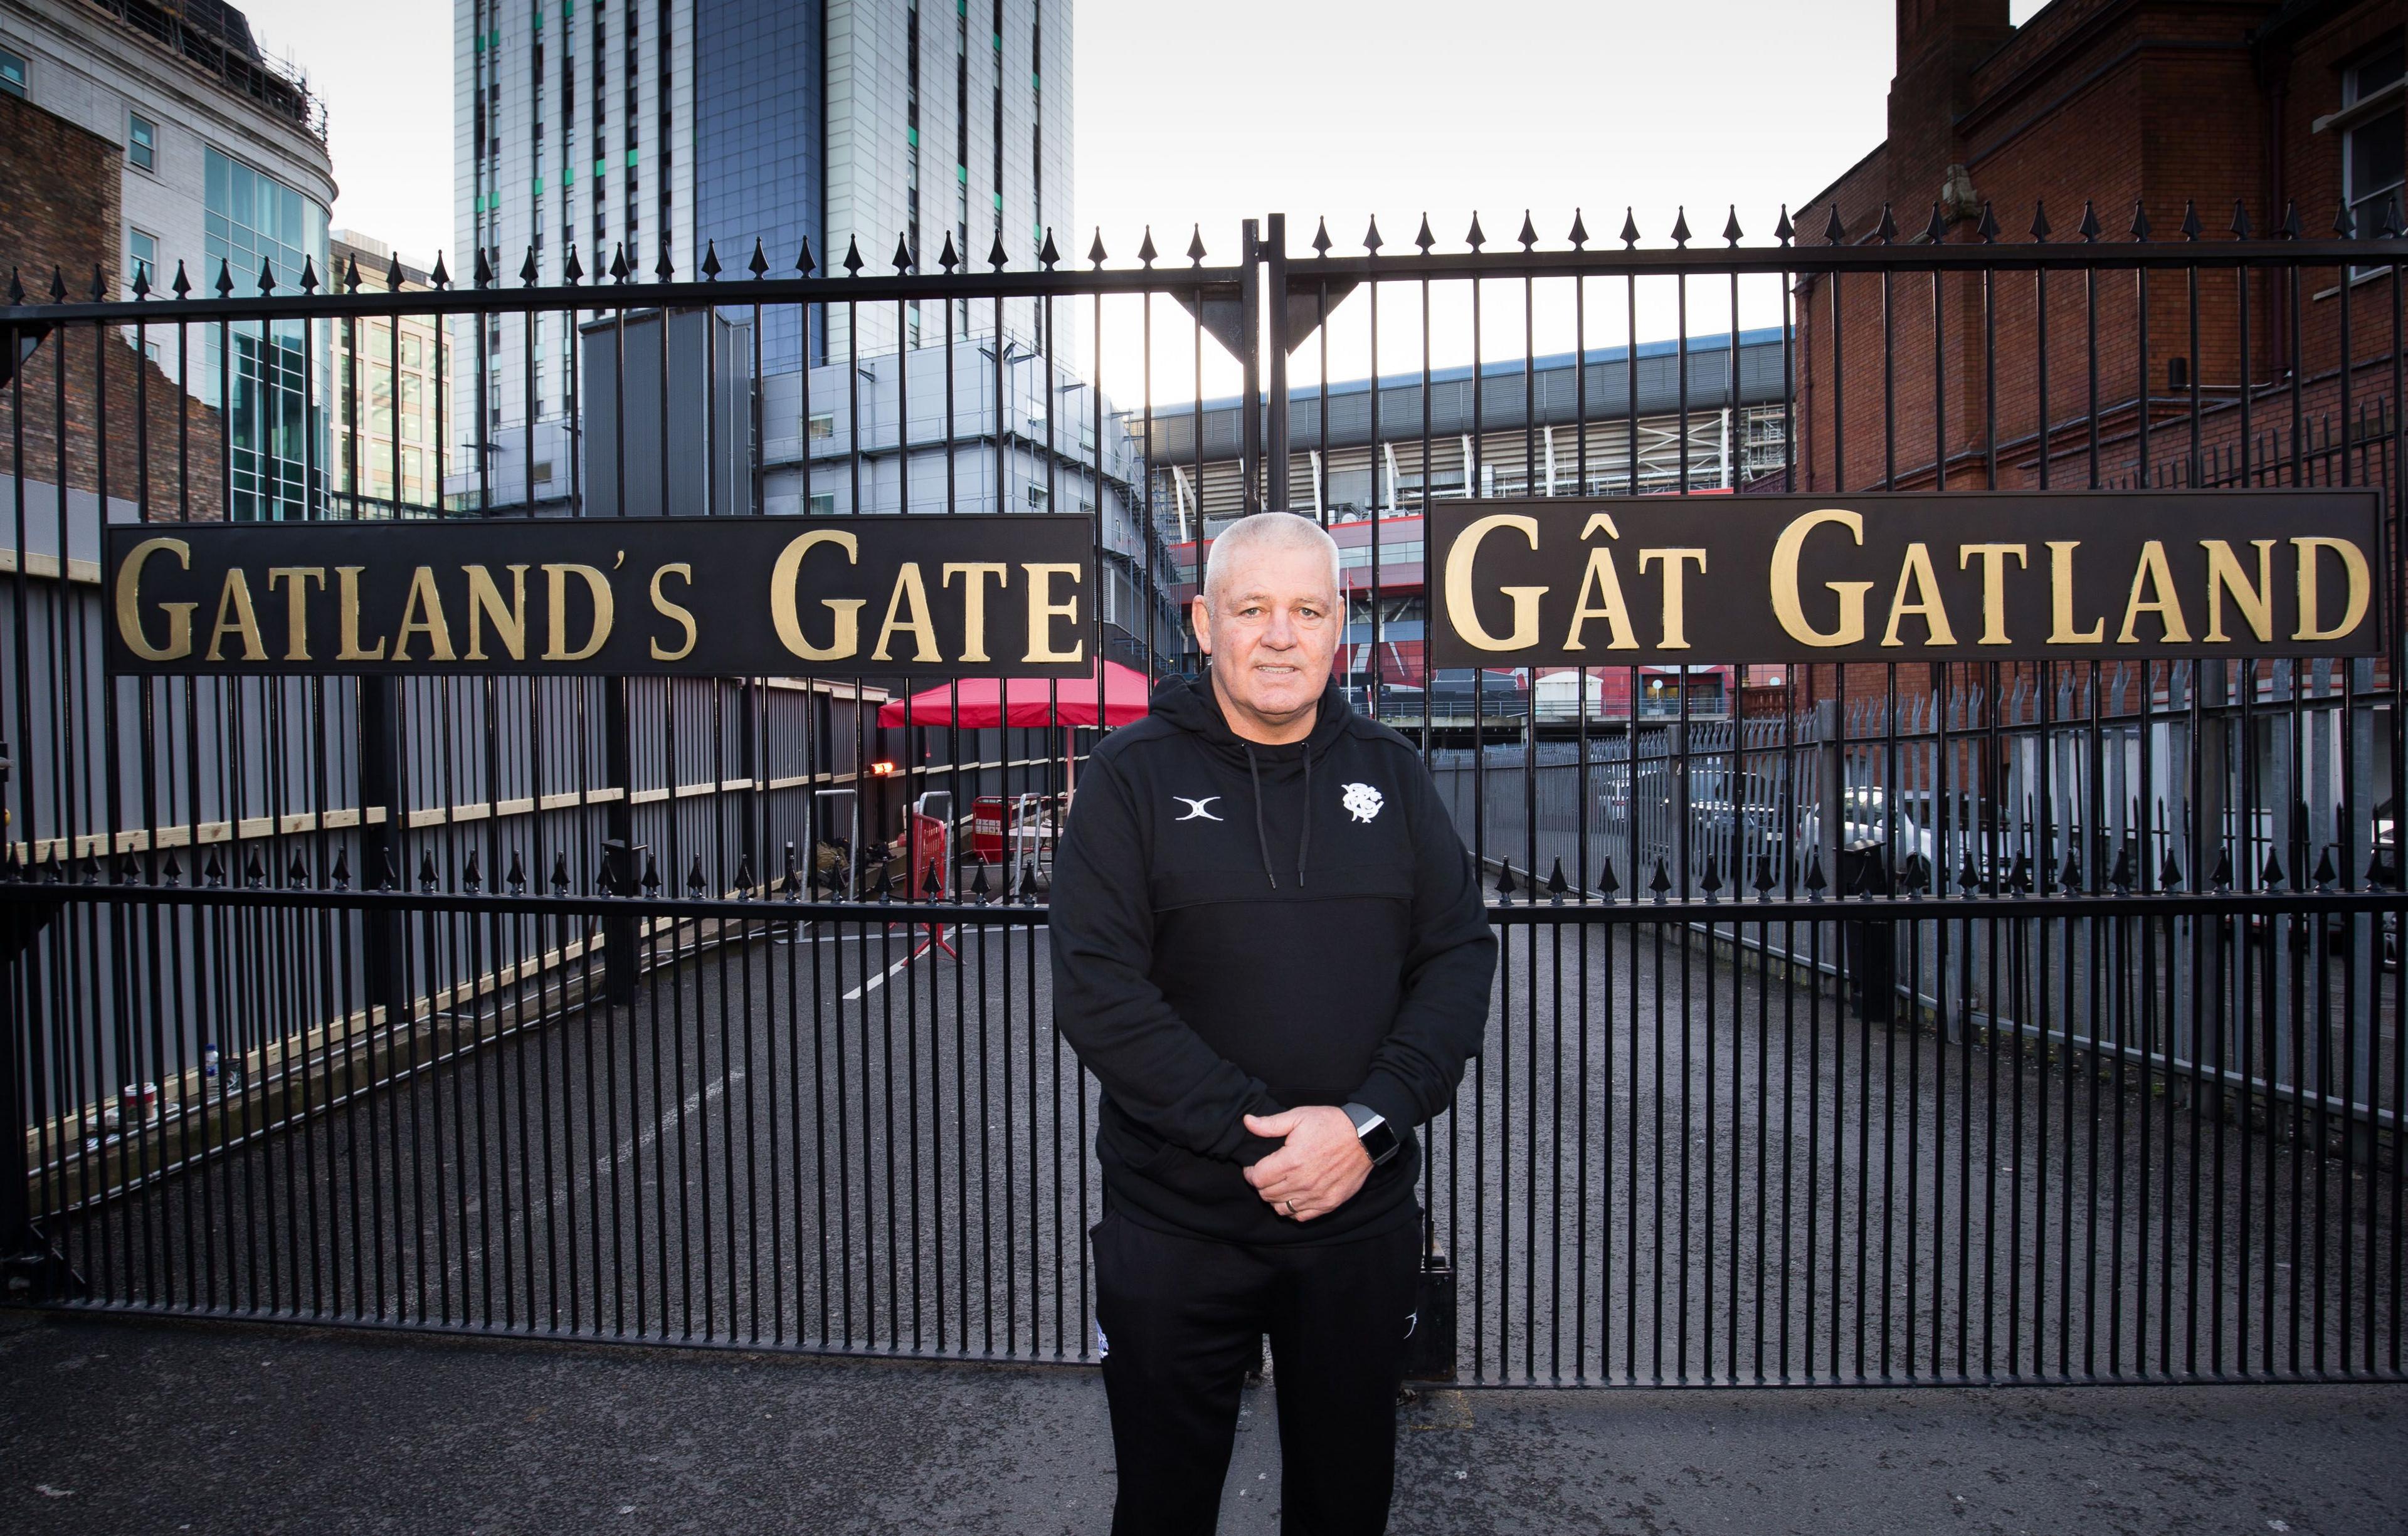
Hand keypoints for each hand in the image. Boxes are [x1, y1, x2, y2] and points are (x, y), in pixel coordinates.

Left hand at [1241, 1106, 1370, 1222]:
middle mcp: (1302, 1183)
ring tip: (1280, 1184)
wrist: (1365, 1137)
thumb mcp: (1299, 1116)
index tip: (1252, 1167)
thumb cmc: (1331, 1124)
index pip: (1257, 1179)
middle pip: (1266, 1195)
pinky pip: (1301, 1217)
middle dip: (1261, 1184)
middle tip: (1266, 1174)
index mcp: (1291, 1161)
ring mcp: (1316, 1196)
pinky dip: (1293, 1209)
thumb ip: (1270, 1124)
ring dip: (1275, 1198)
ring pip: (1281, 1209)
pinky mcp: (1328, 1203)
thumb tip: (1247, 1122)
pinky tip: (1295, 1195)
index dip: (1250, 1173)